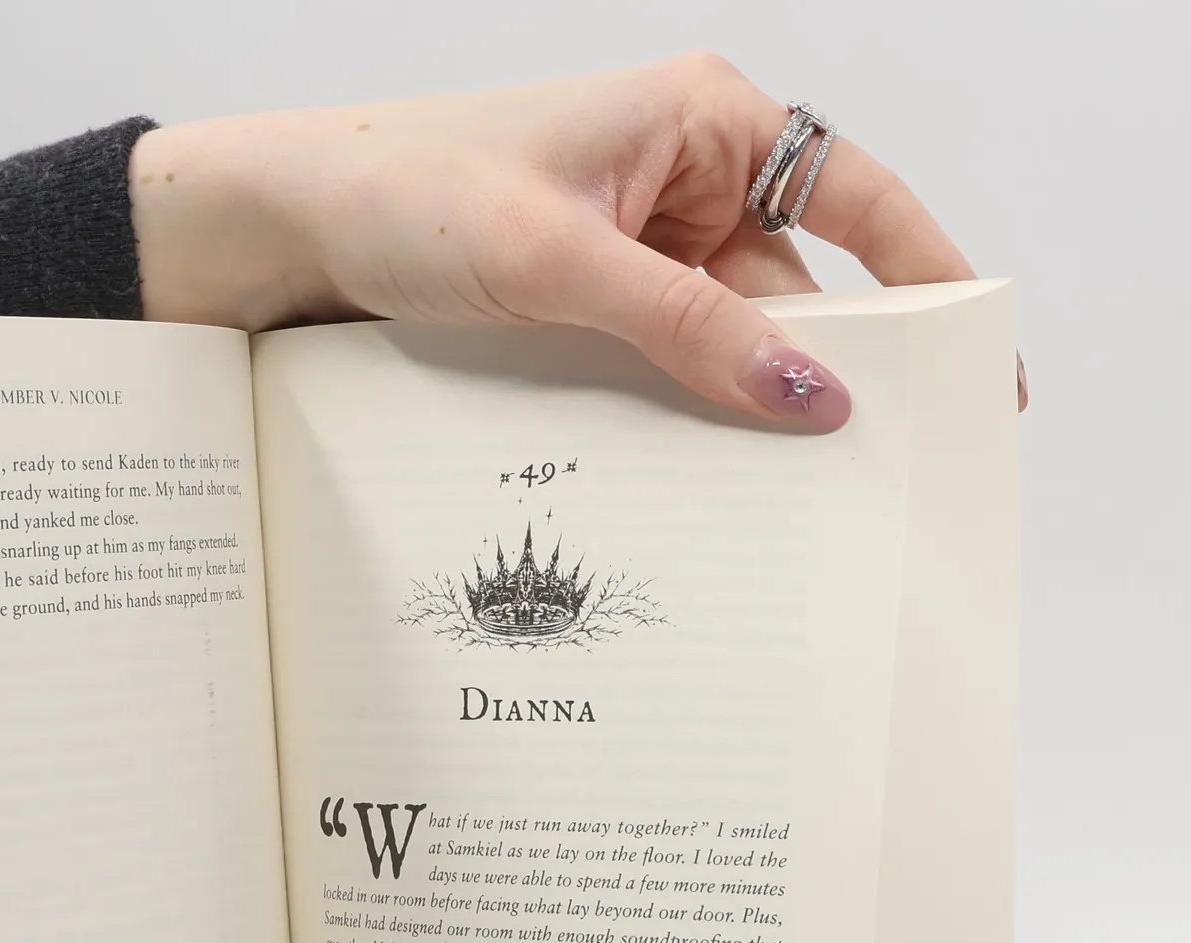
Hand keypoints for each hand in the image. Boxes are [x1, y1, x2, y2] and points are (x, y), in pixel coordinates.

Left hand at [132, 54, 1025, 427]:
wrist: (295, 225)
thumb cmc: (411, 192)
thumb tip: (805, 392)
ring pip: (726, 336)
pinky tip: (693, 467)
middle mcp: (685, 175)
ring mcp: (638, 242)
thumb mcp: (560, 262)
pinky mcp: (592, 299)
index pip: (856, 197)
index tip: (978, 354)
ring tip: (781, 489)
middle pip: (794, 285)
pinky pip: (665, 360)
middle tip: (874, 462)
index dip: (929, 276)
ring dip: (739, 403)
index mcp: (704, 120)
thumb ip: (687, 328)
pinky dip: (679, 409)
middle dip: (825, 368)